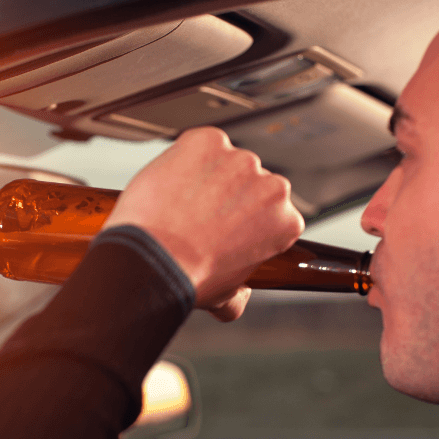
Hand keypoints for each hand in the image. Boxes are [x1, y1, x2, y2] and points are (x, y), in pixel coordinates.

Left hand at [103, 127, 303, 320]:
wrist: (152, 260)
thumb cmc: (189, 278)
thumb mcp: (227, 297)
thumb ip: (241, 293)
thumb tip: (237, 296)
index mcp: (285, 221)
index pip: (273, 211)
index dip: (247, 220)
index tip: (227, 228)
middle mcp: (272, 186)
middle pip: (251, 183)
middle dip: (230, 196)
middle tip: (199, 217)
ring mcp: (239, 160)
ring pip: (224, 162)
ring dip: (207, 176)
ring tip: (180, 203)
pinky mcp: (207, 140)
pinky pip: (199, 145)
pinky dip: (185, 158)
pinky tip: (172, 184)